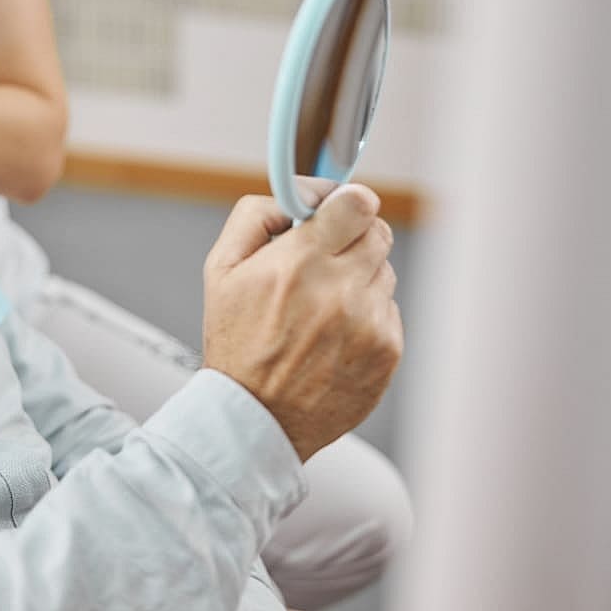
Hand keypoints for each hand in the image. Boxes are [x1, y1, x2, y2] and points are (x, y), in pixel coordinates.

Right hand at [201, 183, 401, 462]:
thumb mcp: (221, 268)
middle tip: (324, 262)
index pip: (356, 203)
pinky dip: (367, 317)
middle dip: (352, 239)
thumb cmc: (237, 343)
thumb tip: (304, 192)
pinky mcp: (387, 351)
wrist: (256, 418)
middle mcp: (339, 291)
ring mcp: (368, 323)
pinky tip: (334, 337)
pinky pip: (389, 311)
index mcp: (298, 264)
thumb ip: (259, 213)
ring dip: (358, 280)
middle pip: (377, 232)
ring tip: (322, 309)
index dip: (348, 203)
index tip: (339, 212)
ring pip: (383, 271)